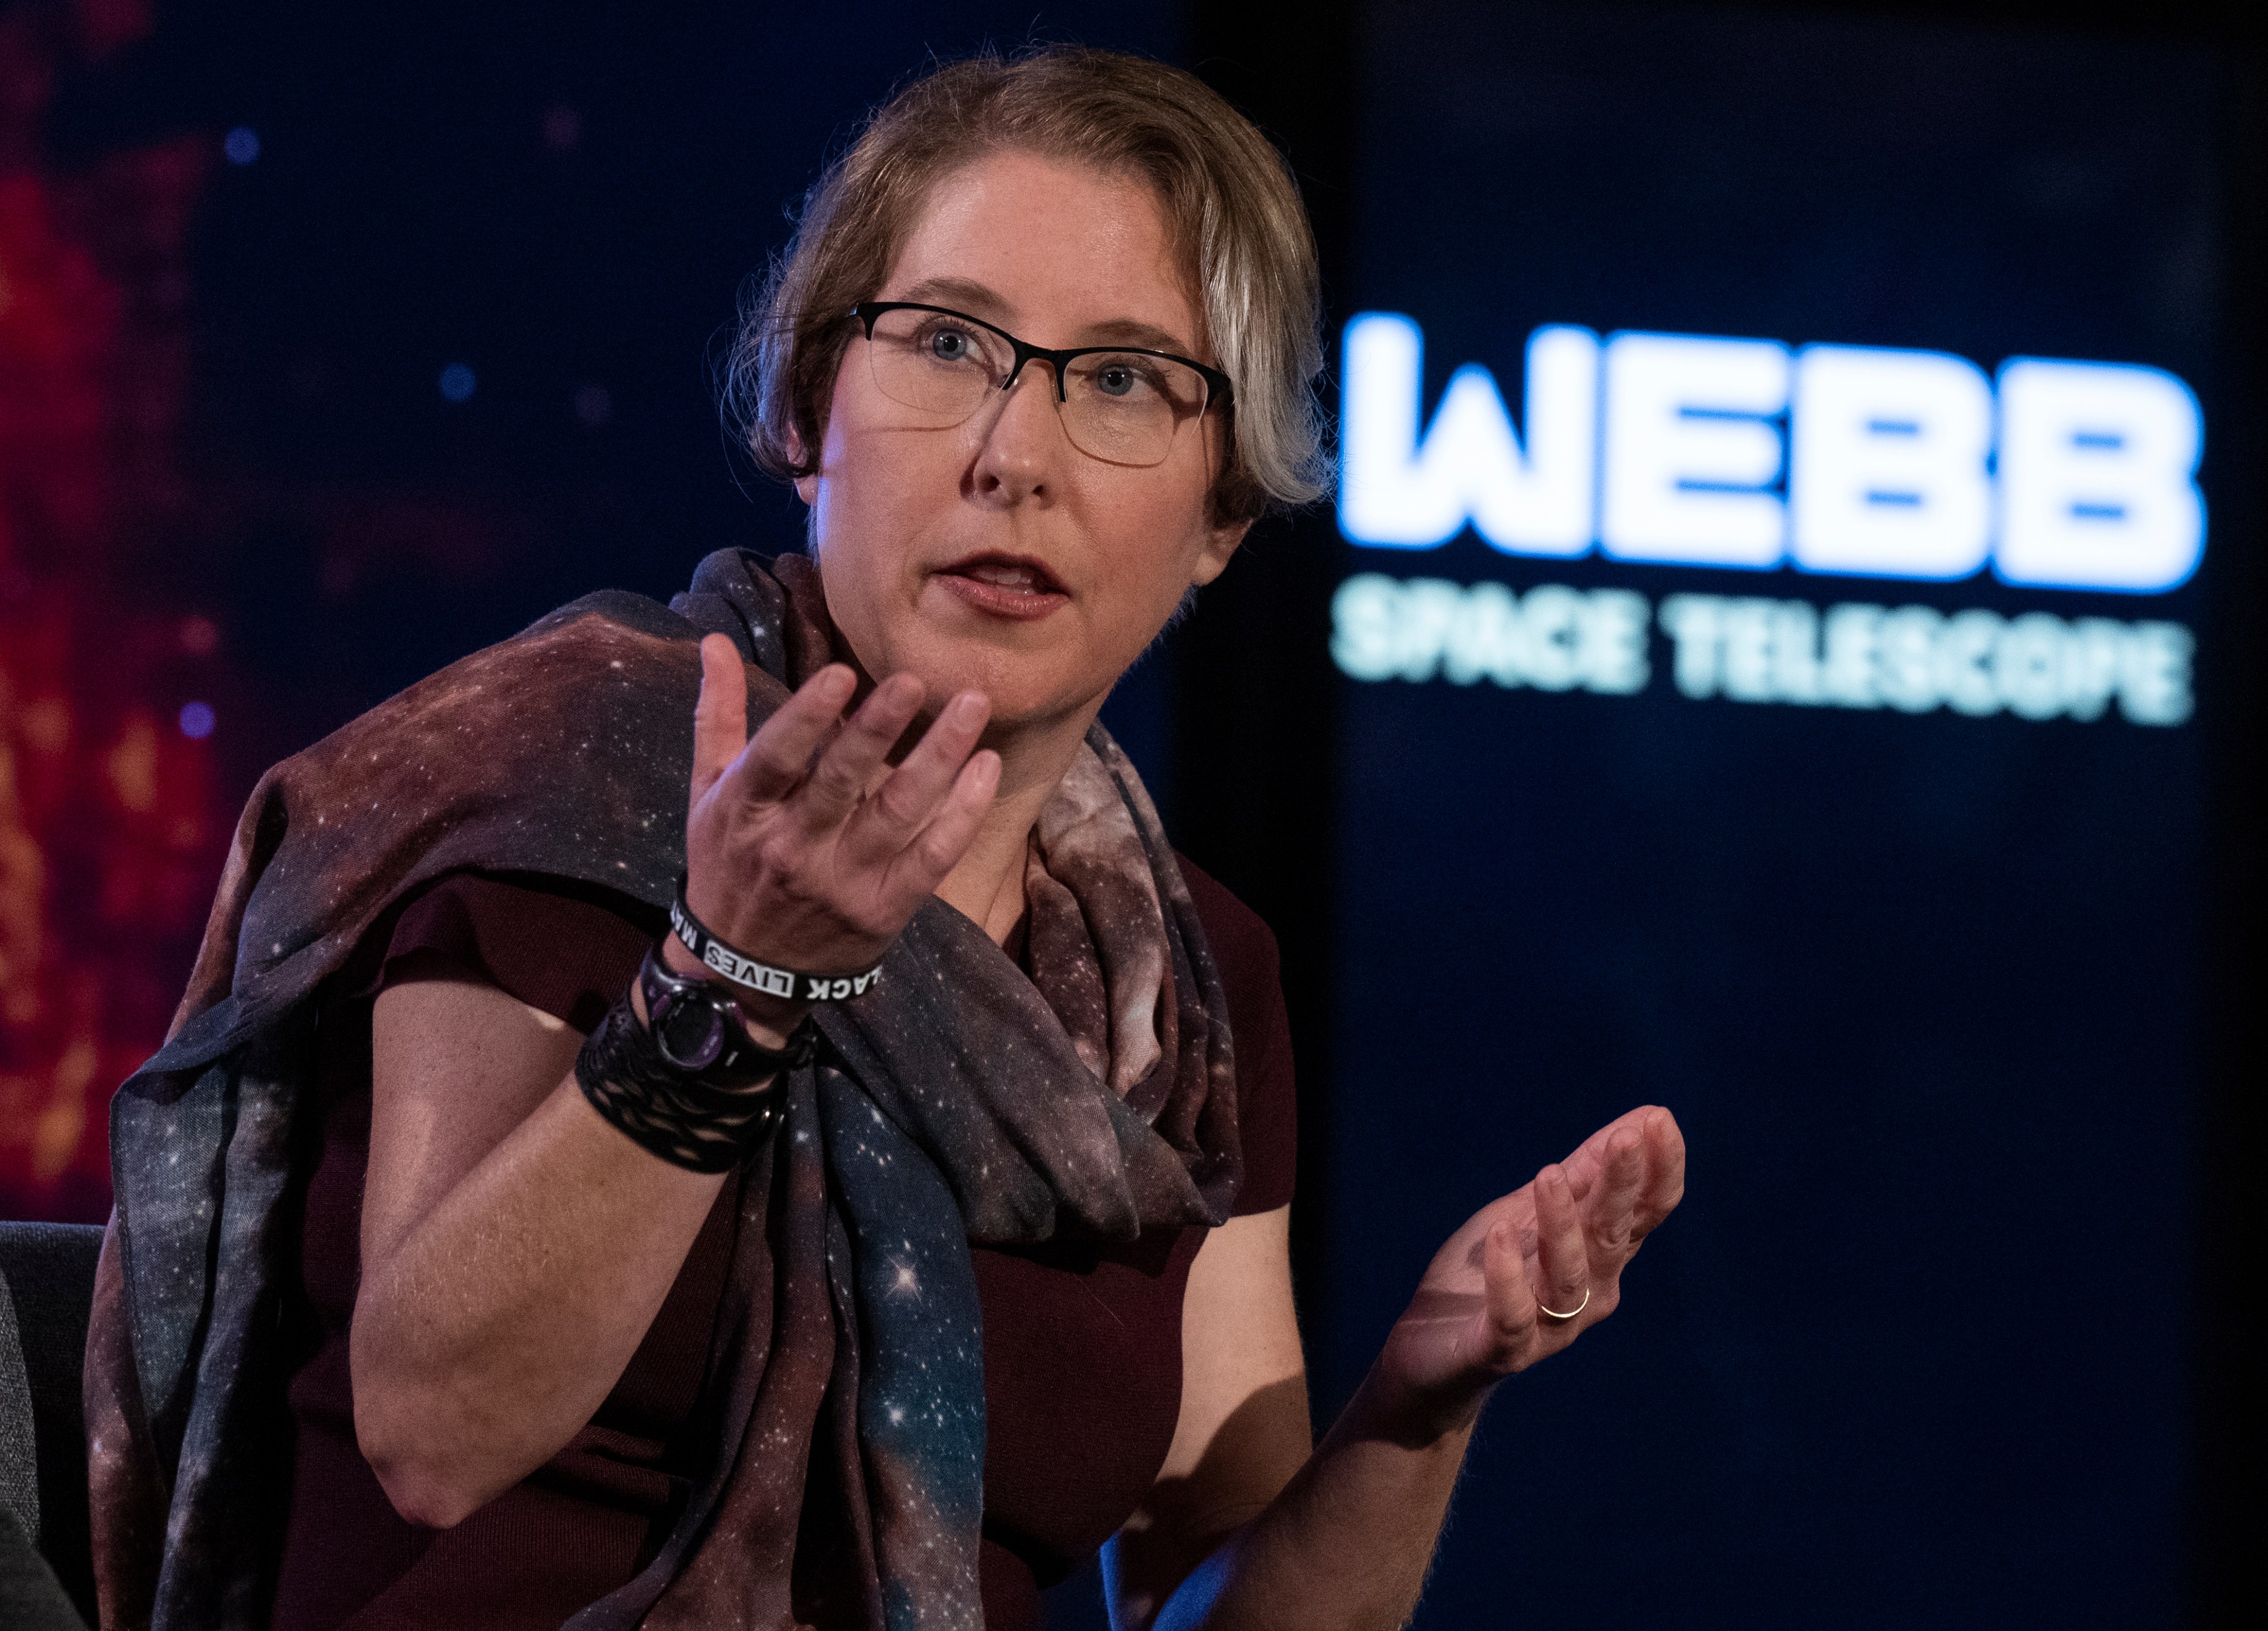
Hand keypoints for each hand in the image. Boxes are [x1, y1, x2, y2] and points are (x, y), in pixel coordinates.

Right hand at [671, 635, 999, 1028]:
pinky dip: (963, 814)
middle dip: (879, 730)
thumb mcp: (707, 794)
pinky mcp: (885, 908)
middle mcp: (793, 848)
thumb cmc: (728, 864)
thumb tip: (715, 641)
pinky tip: (986, 767)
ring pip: (897, 814)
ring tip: (973, 706)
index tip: (842, 674)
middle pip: (841, 783)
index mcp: (745, 812)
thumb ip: (718, 716)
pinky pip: (933, 857)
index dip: (806, 718)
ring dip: (939, 758)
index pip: (775, 759)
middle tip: (917, 680)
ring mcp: (842, 881)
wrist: (742, 973)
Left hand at [1375, 1105, 1684, 1432]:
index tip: (1660, 1121)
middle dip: (1621, 1187)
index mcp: (1599, 1258)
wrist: (1432, 1351)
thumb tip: (1640, 1120)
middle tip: (1626, 1138)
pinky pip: (1513, 1316)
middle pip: (1612, 1238)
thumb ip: (1583, 1173)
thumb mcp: (1530, 1209)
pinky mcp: (1502, 1350)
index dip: (1657, 1172)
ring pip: (1567, 1276)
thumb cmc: (1490, 1273)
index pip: (1642, 1215)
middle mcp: (1586, 1294)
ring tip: (1549, 1175)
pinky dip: (1508, 1276)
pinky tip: (1500, 1233)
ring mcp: (1548, 1327)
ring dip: (1562, 1224)